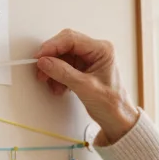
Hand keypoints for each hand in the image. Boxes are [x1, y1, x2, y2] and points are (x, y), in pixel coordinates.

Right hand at [33, 29, 139, 144]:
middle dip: (51, 58)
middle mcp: (96, 51)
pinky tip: (59, 87)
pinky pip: (65, 66)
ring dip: (54, 70)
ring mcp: (90, 59)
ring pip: (63, 57)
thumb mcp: (85, 87)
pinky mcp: (84, 69)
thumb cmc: (112, 104)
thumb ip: (63, 73)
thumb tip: (44, 62)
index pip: (71, 39)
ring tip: (51, 83)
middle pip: (65, 46)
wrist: (118, 120)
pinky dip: (58, 76)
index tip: (40, 57)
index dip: (52, 46)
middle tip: (41, 71)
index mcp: (102, 50)